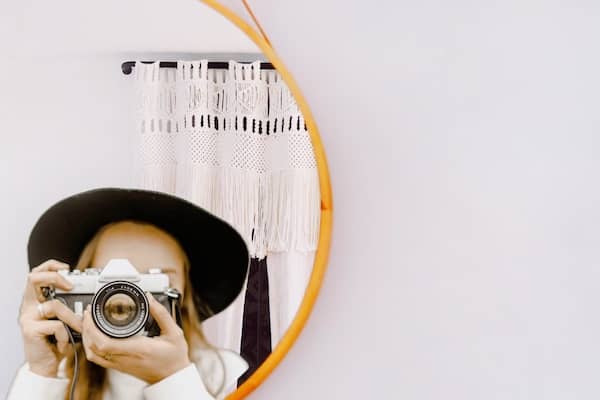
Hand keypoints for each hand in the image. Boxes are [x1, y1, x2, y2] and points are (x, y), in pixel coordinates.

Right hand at [18, 260, 81, 376]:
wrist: (46, 365)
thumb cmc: (57, 340)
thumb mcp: (63, 318)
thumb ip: (68, 304)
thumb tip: (88, 291)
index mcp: (36, 300)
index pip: (36, 274)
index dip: (50, 266)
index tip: (66, 268)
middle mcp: (28, 306)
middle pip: (33, 278)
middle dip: (55, 277)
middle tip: (71, 286)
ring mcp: (27, 317)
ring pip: (54, 305)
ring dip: (72, 318)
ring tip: (78, 329)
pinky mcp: (30, 330)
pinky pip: (56, 325)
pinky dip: (65, 335)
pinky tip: (63, 343)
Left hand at [82, 292, 190, 383]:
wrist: (172, 376)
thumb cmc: (174, 357)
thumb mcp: (174, 332)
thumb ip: (161, 314)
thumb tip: (149, 298)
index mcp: (137, 349)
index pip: (105, 343)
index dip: (92, 328)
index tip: (92, 313)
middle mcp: (125, 358)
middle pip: (93, 348)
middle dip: (86, 329)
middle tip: (88, 313)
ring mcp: (120, 364)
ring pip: (93, 355)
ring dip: (86, 338)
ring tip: (88, 322)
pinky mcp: (119, 367)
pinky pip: (98, 359)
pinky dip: (91, 347)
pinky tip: (94, 336)